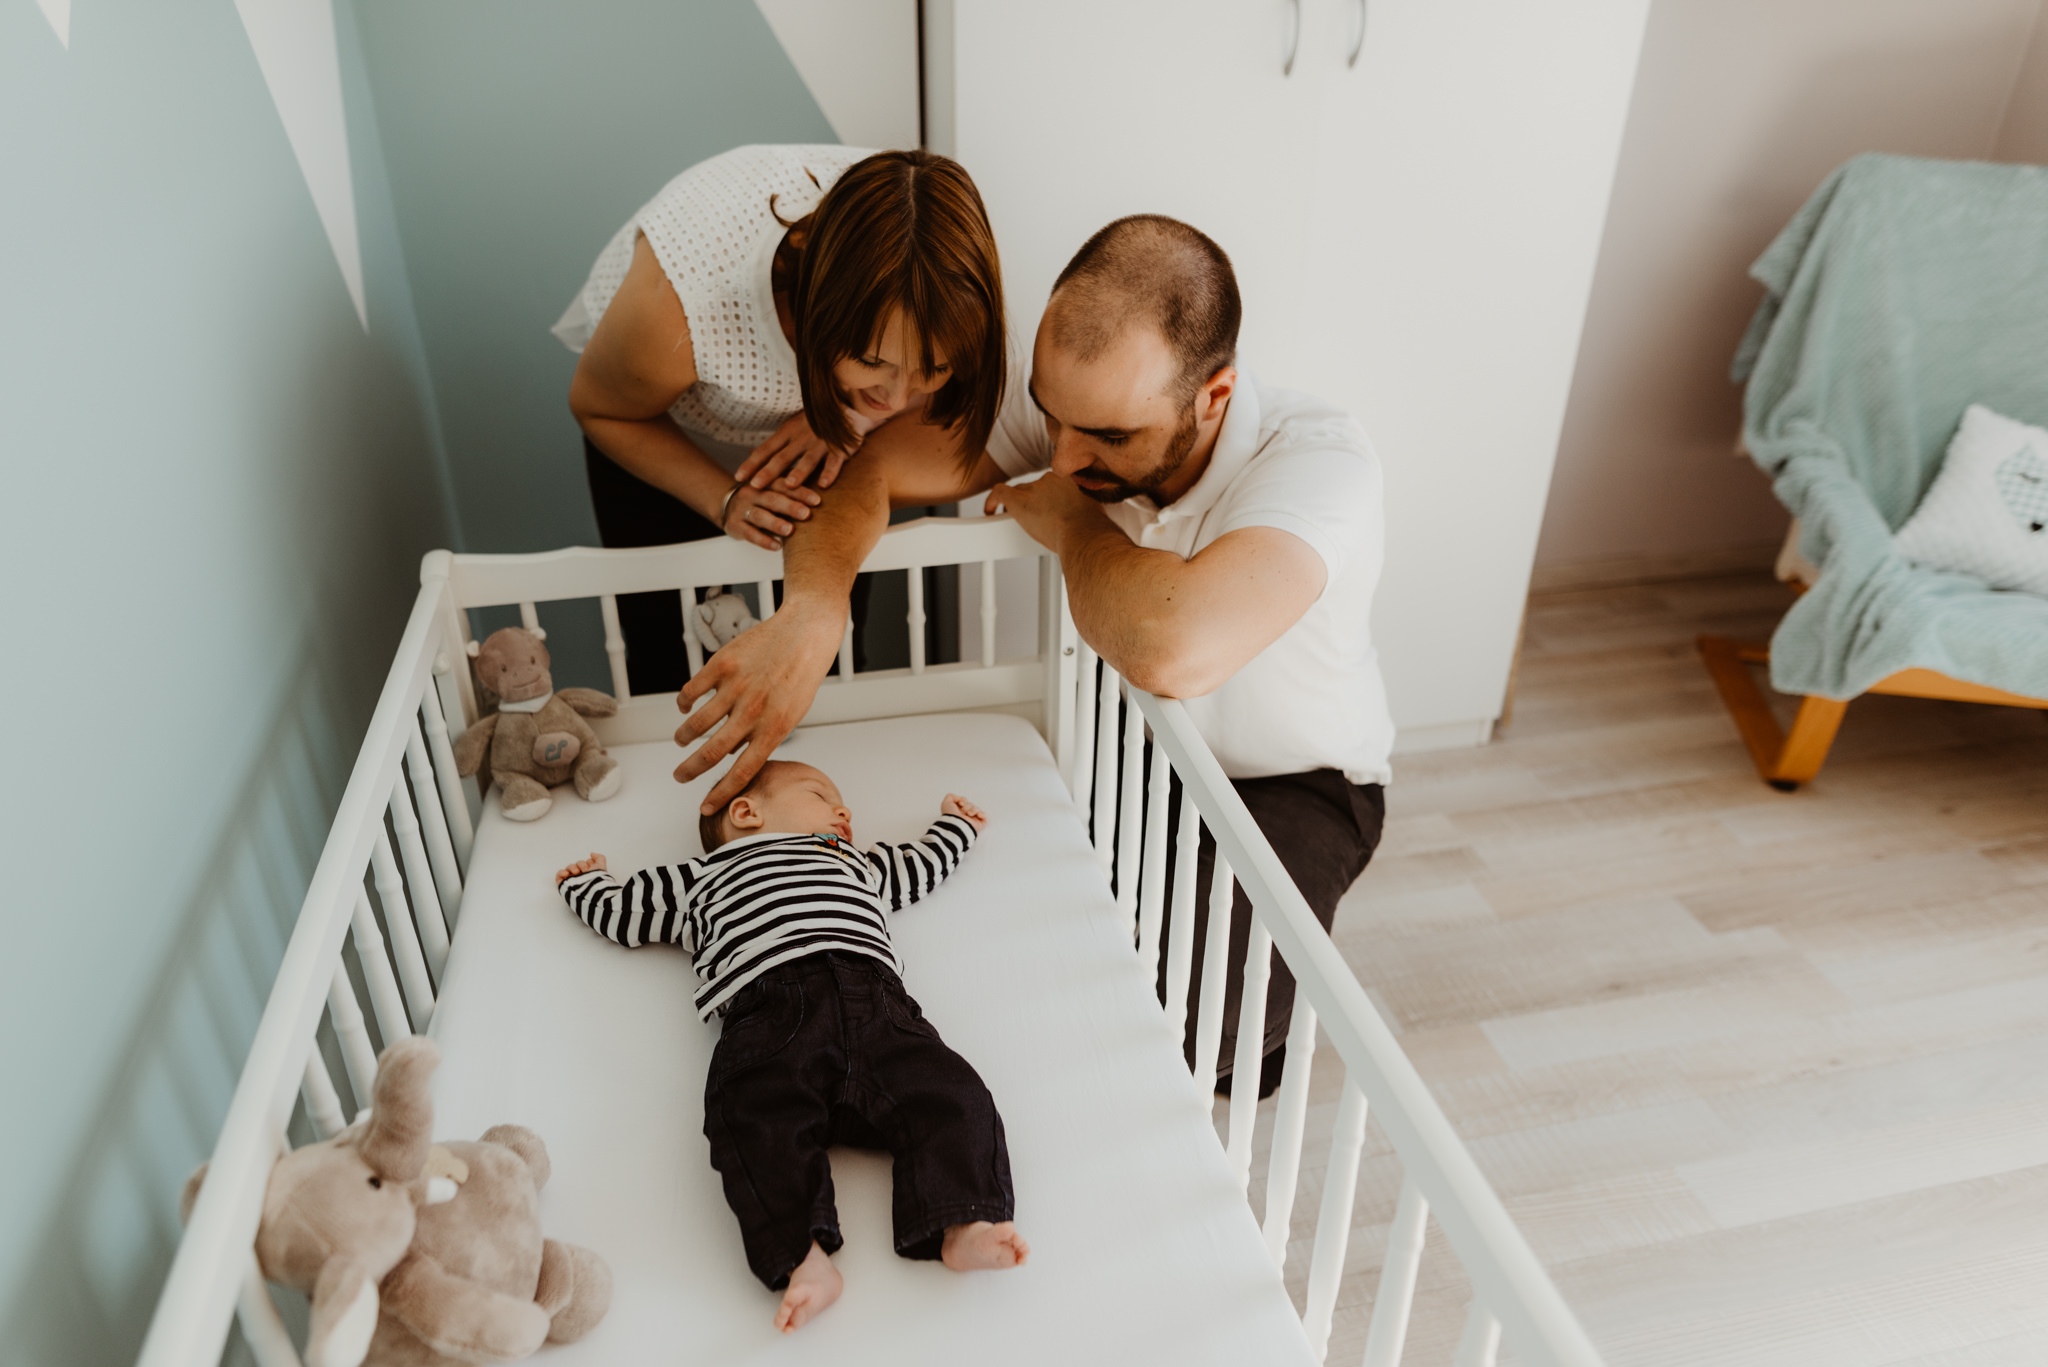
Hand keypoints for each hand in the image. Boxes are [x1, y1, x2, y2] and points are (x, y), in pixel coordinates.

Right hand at [555, 853, 606, 883]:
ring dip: (572, 867)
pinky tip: (566, 874)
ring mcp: (573, 881)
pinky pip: (559, 876)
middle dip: (581, 865)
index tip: (591, 866)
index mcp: (590, 874)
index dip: (588, 863)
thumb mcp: (602, 866)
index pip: (586, 863)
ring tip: (576, 873)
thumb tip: (592, 854)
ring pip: (569, 868)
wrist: (590, 892)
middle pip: (577, 864)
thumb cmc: (597, 880)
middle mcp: (582, 877)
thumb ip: (599, 857)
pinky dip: (561, 873)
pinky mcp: (564, 884)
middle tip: (585, 871)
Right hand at [675, 597, 844, 811]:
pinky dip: (684, 703)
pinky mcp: (722, 664)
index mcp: (774, 729)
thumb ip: (763, 735)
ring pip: (697, 723)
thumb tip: (733, 753)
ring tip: (682, 740)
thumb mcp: (791, 714)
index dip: (720, 794)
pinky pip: (692, 691)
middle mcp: (753, 711)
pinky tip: (685, 707)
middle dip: (690, 770)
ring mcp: (736, 687)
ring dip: (685, 736)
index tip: (704, 807)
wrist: (805, 633)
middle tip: (679, 776)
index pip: (742, 772)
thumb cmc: (801, 676)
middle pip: (712, 752)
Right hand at [722, 481, 820, 550]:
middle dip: (790, 507)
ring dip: (775, 523)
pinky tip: (777, 546)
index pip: (784, 485)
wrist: (726, 504)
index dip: (800, 492)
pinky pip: (750, 534)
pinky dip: (764, 540)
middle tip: (806, 514)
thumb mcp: (773, 490)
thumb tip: (824, 493)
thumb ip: (792, 490)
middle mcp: (752, 493)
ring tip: (790, 530)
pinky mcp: (735, 525)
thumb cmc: (760, 498)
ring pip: (760, 516)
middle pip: (772, 499)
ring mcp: (742, 509)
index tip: (817, 500)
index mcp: (765, 482)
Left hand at [736, 411, 857, 491]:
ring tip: (789, 484)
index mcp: (787, 433)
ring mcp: (821, 443)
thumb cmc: (815, 422)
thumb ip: (775, 444)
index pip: (765, 450)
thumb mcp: (791, 428)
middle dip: (768, 471)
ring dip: (799, 472)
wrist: (847, 406)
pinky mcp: (840, 448)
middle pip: (782, 457)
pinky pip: (835, 461)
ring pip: (808, 459)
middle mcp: (802, 438)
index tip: (738, 477)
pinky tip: (824, 484)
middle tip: (755, 486)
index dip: (751, 463)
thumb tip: (750, 454)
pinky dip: (830, 472)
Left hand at [941, 794, 987, 830]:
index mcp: (959, 811)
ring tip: (969, 814)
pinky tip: (978, 815)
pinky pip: (985, 816)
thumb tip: (961, 799)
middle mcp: (966, 815)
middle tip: (963, 812)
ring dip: (973, 809)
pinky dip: (982, 814)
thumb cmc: (950, 815)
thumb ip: (951, 796)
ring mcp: (973, 820)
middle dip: (967, 806)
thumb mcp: (946, 802)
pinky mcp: (979, 824)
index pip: (965, 801)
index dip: (963, 800)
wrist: (956, 824)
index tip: (960, 803)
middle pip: (971, 804)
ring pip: (977, 809)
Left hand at [983, 473, 1099, 552]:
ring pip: (1019, 493)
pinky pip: (999, 493)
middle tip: (1036, 519)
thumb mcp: (1096, 513)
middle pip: (1034, 489)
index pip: (1053, 485)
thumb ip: (1087, 510)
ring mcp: (1034, 489)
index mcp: (1069, 480)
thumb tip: (1090, 521)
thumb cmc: (1092, 531)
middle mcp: (1051, 480)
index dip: (1049, 497)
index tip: (1052, 508)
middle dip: (1034, 503)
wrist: (1084, 535)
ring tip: (1019, 521)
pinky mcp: (1019, 501)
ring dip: (1018, 506)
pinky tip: (989, 510)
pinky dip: (992, 501)